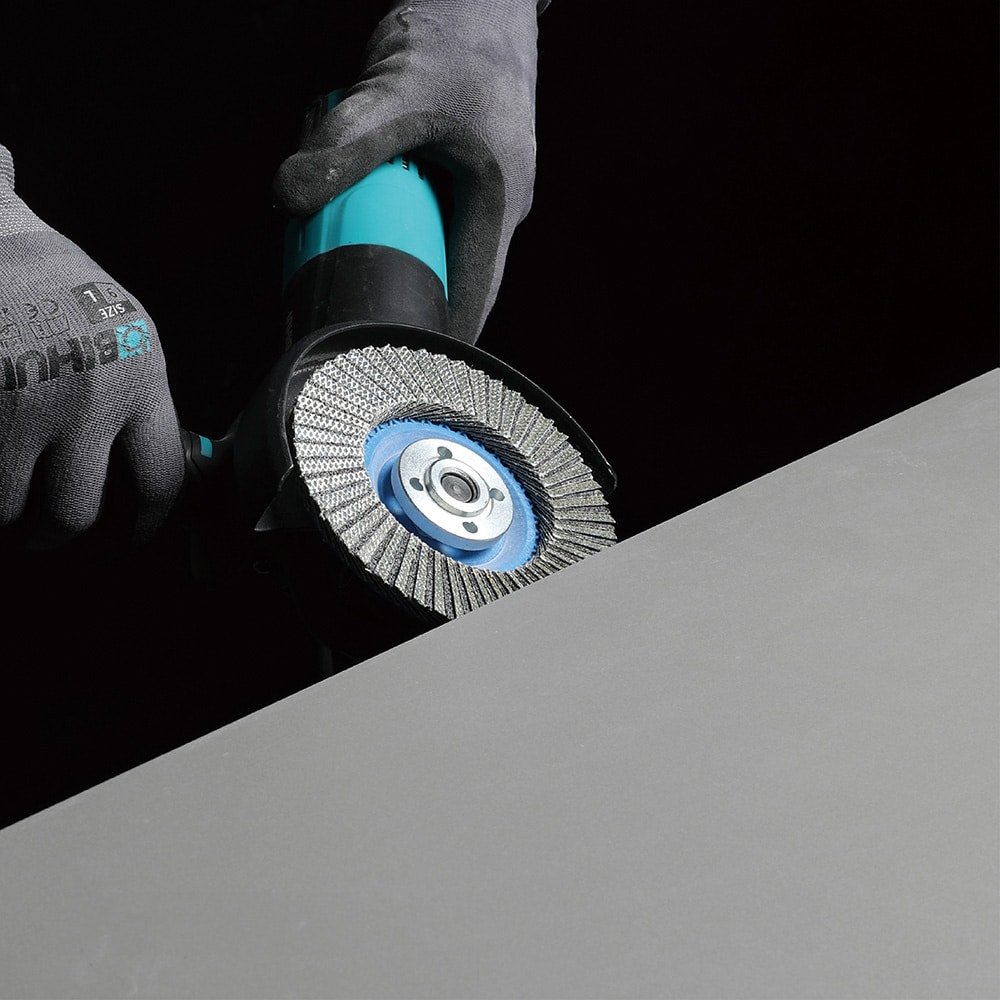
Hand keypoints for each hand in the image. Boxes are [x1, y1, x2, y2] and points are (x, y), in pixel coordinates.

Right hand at [0, 144, 184, 547]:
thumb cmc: (46, 280)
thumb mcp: (119, 329)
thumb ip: (133, 400)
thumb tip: (135, 474)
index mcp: (138, 376)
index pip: (158, 480)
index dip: (144, 523)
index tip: (130, 537)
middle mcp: (85, 395)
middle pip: (73, 512)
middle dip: (54, 532)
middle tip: (43, 531)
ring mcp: (21, 403)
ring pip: (7, 506)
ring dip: (2, 506)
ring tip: (4, 482)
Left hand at [272, 0, 540, 344]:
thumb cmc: (456, 33)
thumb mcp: (397, 90)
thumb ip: (346, 144)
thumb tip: (287, 197)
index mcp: (497, 205)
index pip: (471, 298)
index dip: (434, 341)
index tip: (389, 368)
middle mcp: (493, 206)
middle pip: (447, 276)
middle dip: (396, 291)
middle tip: (346, 308)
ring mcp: (476, 186)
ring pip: (428, 240)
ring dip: (385, 248)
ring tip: (337, 253)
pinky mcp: (455, 166)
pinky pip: (417, 207)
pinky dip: (382, 210)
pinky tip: (346, 198)